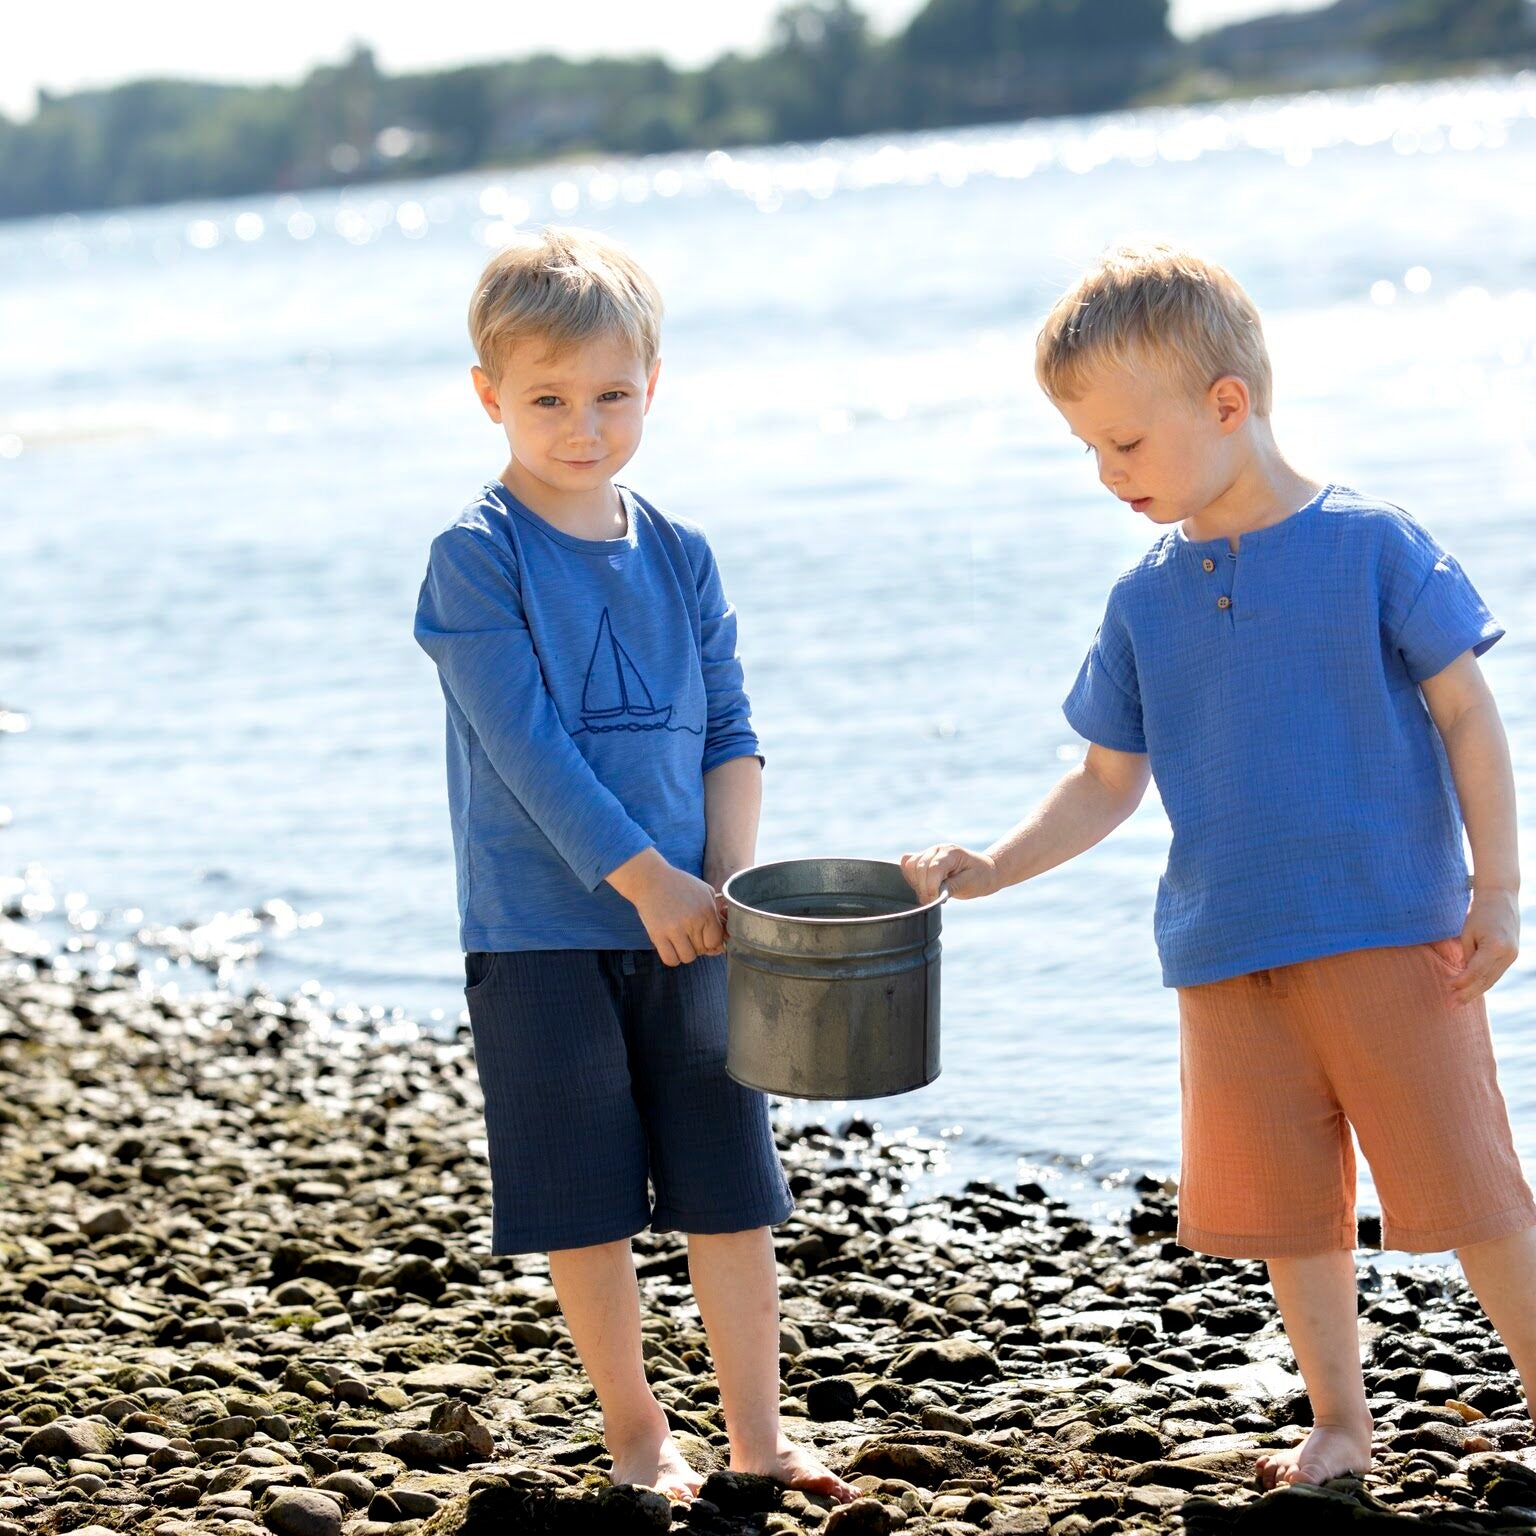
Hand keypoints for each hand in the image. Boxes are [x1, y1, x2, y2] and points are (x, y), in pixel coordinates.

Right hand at [615, 853, 724, 966]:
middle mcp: (693, 920)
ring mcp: (675, 929)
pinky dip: (672, 957)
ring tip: (680, 940)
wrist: (650, 879)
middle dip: (698, 946)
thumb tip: (726, 938)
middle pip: (702, 950)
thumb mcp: (705, 891)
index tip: (704, 937)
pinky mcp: (658, 935)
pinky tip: (670, 946)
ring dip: (685, 952)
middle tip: (688, 935)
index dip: (711, 942)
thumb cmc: (679, 885)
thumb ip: (717, 913)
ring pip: (688, 958)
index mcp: (706, 910)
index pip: (716, 941)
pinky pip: (670, 959)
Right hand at [900, 843, 998, 903]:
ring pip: (910, 865)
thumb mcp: (970, 884)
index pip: (933, 868)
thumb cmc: (980, 878)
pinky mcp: (924, 857)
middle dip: (923, 888)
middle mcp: (938, 849)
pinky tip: (923, 886)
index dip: (931, 887)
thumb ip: (952, 887)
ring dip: (916, 882)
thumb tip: (934, 895)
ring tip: (930, 893)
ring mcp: (930, 852)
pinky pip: (908, 864)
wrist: (984, 871)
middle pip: (919, 867)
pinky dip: (911, 877)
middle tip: (932, 901)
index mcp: (952, 852)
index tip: (935, 900)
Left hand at [1446, 887, 1519, 1001]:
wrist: (1501, 896)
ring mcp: (1513, 956)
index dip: (1461, 982)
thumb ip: (1467, 955)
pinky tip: (1471, 990)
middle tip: (1450, 1006)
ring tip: (1458, 1002)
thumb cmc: (1479, 912)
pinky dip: (1483, 982)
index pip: (1475, 972)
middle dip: (1467, 994)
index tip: (1447, 988)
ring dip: (1475, 992)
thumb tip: (1463, 976)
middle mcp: (1508, 954)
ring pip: (1492, 979)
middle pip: (1485, 980)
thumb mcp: (1468, 932)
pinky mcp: (1512, 955)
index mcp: (1495, 947)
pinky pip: (1496, 973)